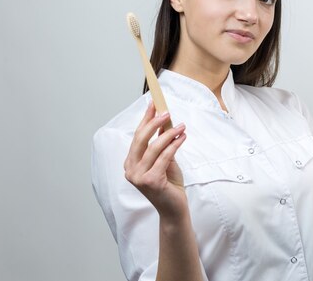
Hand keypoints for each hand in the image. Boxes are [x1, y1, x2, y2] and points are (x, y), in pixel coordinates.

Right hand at [124, 101, 188, 218]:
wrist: (174, 209)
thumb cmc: (169, 184)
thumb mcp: (165, 160)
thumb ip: (162, 144)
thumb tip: (164, 121)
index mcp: (131, 163)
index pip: (137, 136)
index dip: (145, 119)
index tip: (153, 104)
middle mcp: (130, 169)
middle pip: (140, 139)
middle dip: (154, 123)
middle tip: (167, 112)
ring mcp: (138, 177)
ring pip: (153, 147)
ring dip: (168, 134)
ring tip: (181, 126)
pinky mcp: (150, 181)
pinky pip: (164, 157)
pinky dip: (174, 145)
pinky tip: (182, 138)